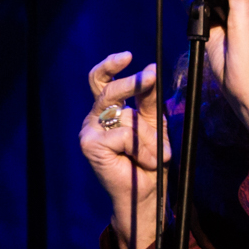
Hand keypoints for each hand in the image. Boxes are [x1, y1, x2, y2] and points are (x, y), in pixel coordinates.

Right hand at [79, 52, 167, 241]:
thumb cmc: (150, 159)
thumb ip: (149, 99)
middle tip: (150, 77)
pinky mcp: (90, 145)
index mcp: (108, 110)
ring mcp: (89, 131)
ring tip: (159, 156)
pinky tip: (145, 162)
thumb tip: (150, 70)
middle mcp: (95, 117)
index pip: (101, 79)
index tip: (128, 56)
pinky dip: (142, 149)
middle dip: (132, 83)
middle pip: (108, 90)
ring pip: (126, 117)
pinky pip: (124, 135)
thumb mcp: (154, 123)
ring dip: (150, 138)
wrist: (146, 192)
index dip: (110, 65)